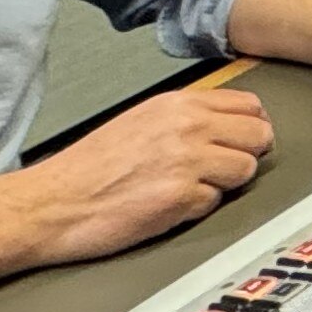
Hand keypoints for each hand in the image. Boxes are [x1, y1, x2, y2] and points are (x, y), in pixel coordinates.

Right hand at [17, 89, 274, 263]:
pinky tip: (168, 206)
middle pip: (259, 135)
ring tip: (190, 188)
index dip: (251, 127)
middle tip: (222, 170)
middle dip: (246, 155)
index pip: (249, 105)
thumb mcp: (141, 122)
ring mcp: (187, 160)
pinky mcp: (181, 196)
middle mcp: (186, 125)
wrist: (52, 202)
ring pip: (246, 170)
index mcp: (177, 103)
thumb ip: (185, 118)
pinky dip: (198, 208)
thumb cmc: (89, 168)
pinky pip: (216, 202)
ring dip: (225, 184)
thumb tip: (228, 126)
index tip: (241, 142)